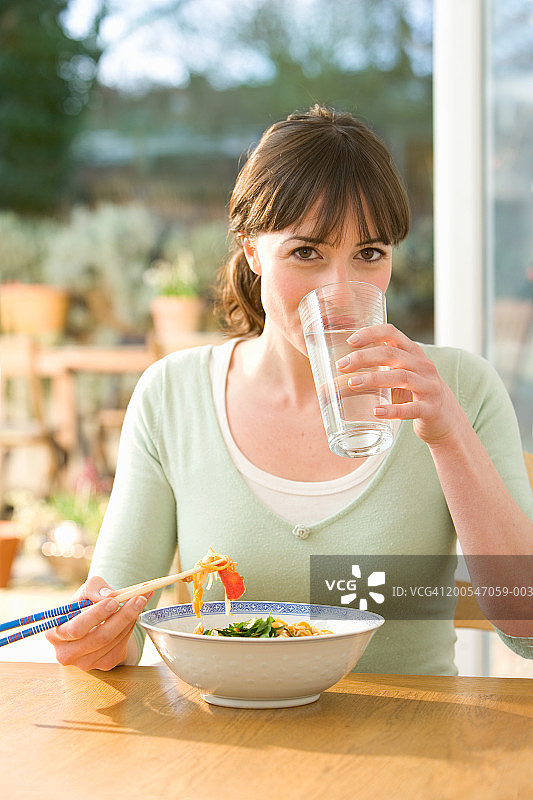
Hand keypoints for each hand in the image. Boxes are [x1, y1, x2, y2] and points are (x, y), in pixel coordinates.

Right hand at [45, 575, 149, 671]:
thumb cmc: (87, 603)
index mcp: (55, 633)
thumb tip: (109, 596)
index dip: (96, 615)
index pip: (76, 628)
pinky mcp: (104, 665)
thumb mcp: (86, 590)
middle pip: (99, 638)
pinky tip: (133, 615)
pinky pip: (121, 647)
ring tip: (140, 600)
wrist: (95, 622)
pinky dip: (130, 628)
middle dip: (122, 616)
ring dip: (130, 619)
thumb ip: (94, 588)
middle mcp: (67, 653)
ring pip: (113, 641)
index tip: (114, 601)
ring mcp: (86, 663)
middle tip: (138, 599)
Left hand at [335, 323, 464, 445]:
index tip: (350, 341)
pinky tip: (377, 411)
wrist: (447, 421)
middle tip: (341, 365)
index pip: (391, 333)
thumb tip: (331, 383)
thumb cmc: (415, 396)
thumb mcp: (400, 377)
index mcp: (413, 353)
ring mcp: (429, 387)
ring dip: (374, 379)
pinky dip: (393, 410)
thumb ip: (377, 372)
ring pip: (400, 377)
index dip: (370, 333)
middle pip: (391, 353)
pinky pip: (411, 408)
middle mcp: (423, 366)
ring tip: (352, 383)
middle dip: (363, 357)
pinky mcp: (431, 409)